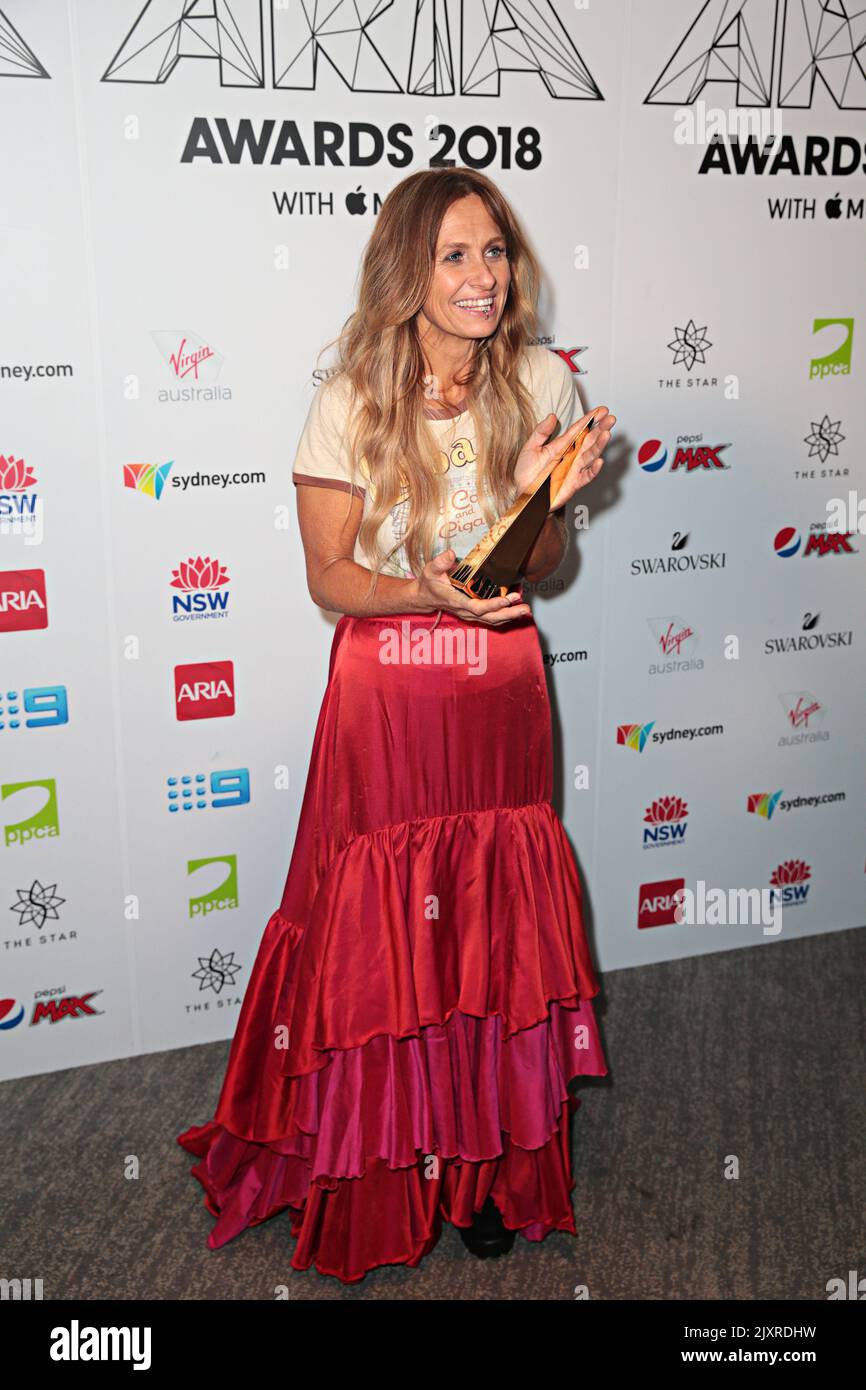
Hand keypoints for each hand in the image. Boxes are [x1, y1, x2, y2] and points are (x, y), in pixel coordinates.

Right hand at [410, 549, 530, 626]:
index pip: (477, 607)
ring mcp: (470, 614)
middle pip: (490, 617)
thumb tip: (451, 554)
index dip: (493, 605)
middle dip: (508, 613)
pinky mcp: (475, 614)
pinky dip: (506, 616)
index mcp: (456, 601)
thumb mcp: (430, 570)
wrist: (425, 597)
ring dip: (510, 616)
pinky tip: (517, 610)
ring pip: (492, 620)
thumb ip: (440, 563)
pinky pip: (492, 618)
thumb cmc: (429, 583)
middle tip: (524, 608)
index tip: (507, 599)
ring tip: (525, 609)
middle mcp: (465, 611)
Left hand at [513, 408, 615, 510]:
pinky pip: (586, 476)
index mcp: (562, 445)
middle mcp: (571, 455)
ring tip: (606, 434)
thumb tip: (552, 416)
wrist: (525, 496)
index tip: (602, 410)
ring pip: (590, 455)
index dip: (591, 419)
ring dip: (599, 445)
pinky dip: (593, 470)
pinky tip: (599, 461)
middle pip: (590, 439)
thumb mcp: (530, 448)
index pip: (579, 429)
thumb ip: (541, 432)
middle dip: (601, 428)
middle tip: (611, 418)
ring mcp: (574, 469)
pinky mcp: (574, 483)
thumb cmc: (527, 473)